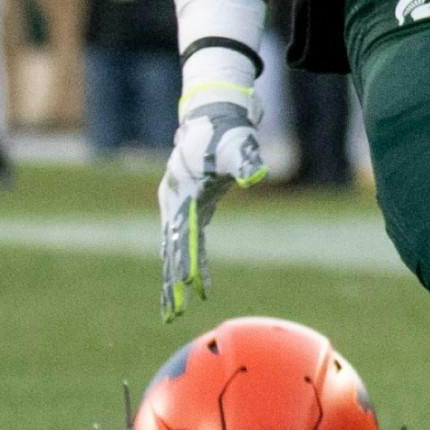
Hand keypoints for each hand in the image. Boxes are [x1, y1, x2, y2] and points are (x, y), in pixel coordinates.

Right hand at [158, 79, 265, 319]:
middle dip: (171, 282)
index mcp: (183, 193)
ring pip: (175, 249)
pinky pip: (189, 241)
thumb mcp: (237, 145)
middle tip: (172, 314)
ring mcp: (179, 205)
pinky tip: (197, 284)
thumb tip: (257, 175)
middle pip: (172, 249)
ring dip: (175, 279)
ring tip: (173, 310)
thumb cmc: (226, 132)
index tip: (186, 287)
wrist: (214, 116)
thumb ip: (245, 161)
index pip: (183, 235)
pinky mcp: (192, 206)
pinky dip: (192, 262)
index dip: (184, 262)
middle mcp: (175, 202)